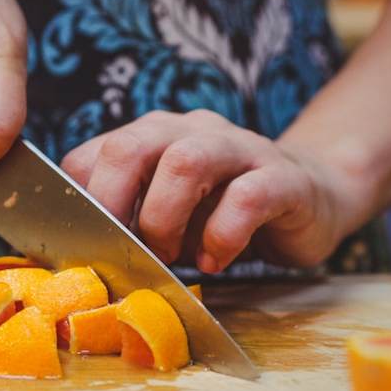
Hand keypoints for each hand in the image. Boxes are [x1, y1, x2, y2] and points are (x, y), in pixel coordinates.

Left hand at [61, 110, 355, 271]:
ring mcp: (240, 149)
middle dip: (114, 204)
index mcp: (153, 136)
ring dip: (165, 218)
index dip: (79, 202)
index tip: (86, 246)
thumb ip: (129, 221)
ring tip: (171, 255)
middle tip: (123, 250)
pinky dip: (223, 235)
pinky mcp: (284, 178)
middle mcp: (191, 131)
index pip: (94, 154)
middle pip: (132, 146)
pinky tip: (216, 259)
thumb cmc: (224, 213)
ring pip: (186, 162)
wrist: (313, 198)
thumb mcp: (168, 214)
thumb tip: (78, 258)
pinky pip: (248, 196)